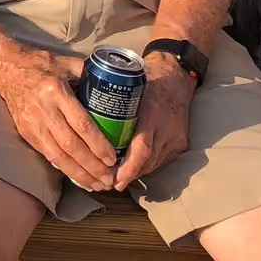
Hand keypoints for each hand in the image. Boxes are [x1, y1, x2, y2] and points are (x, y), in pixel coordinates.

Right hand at [0, 45, 119, 191]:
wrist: (4, 67)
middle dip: (92, 166)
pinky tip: (78, 177)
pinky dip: (64, 168)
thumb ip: (89, 74)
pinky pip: (47, 154)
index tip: (112, 158)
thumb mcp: (66, 62)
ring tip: (97, 185)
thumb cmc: (39, 63)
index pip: (81, 124)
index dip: (98, 144)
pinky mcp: (25, 132)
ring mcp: (32, 123)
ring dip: (78, 173)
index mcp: (56, 91)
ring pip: (58, 155)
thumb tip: (115, 85)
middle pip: (71, 145)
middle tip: (109, 179)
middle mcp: (43, 109)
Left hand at [113, 55, 194, 188]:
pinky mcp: (181, 143)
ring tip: (115, 179)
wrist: (175, 77)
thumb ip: (107, 102)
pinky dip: (146, 167)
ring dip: (135, 173)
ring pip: (154, 164)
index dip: (128, 167)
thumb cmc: (144, 79)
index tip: (112, 178)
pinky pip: (162, 161)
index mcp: (151, 112)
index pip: (141, 148)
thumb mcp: (126, 87)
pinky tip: (132, 170)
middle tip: (106, 183)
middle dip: (127, 175)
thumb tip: (79, 117)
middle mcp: (166, 127)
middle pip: (147, 161)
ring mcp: (175, 137)